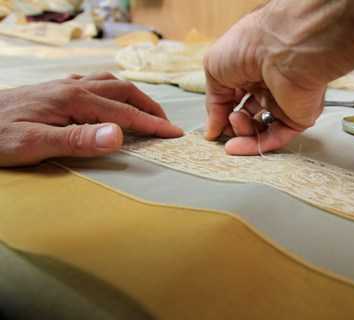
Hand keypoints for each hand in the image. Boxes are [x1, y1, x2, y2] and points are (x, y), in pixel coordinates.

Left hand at [0, 72, 182, 166]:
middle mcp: (73, 87)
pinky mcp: (55, 89)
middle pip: (123, 91)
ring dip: (134, 96)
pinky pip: (92, 83)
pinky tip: (108, 99)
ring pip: (110, 83)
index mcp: (73, 100)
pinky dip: (111, 90)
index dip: (151, 124)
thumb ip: (78, 139)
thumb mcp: (35, 144)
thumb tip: (118, 135)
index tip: (174, 134)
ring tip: (146, 111)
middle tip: (166, 125)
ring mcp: (64, 86)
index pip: (124, 112)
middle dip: (149, 107)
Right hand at [204, 0, 353, 154]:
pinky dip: (260, 146)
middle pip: (246, 117)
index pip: (232, 97)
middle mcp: (268, 85)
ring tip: (233, 139)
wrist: (293, 44)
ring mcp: (284, 102)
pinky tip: (242, 149)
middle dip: (232, 128)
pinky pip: (278, 136)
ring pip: (261, 131)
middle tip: (225, 132)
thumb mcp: (217, 67)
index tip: (211, 131)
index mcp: (250, 68)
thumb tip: (211, 128)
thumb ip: (214, 99)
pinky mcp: (300, 116)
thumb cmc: (255, 45)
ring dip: (243, 139)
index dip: (220, 114)